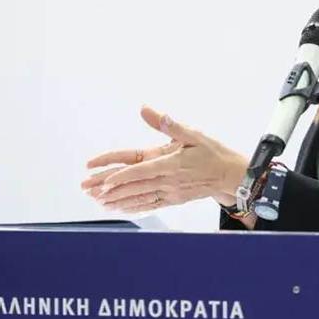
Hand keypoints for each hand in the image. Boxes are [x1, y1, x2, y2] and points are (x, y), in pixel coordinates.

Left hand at [81, 105, 248, 212]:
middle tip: (87, 188)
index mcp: (170, 162)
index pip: (140, 170)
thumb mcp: (193, 133)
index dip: (121, 176)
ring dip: (117, 200)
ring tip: (97, 201)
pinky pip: (150, 205)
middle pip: (133, 185)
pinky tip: (120, 208)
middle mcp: (168, 180)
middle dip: (109, 188)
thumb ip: (168, 124)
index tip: (104, 181)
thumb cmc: (212, 152)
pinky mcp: (173, 199)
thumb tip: (146, 110)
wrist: (230, 175)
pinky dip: (133, 207)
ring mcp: (170, 192)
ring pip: (139, 197)